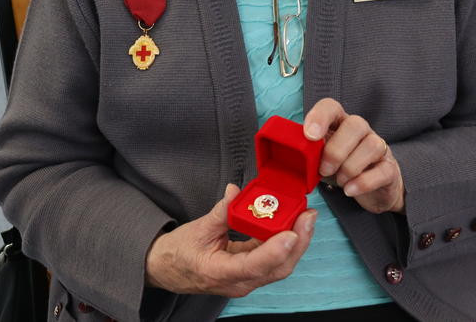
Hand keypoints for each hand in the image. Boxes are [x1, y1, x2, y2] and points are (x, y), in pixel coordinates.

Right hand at [145, 184, 316, 296]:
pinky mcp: (250, 274)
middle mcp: (238, 282)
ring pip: (279, 266)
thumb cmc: (178, 254)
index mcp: (220, 273)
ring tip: (305, 218)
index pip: (254, 266)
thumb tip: (236, 192)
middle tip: (308, 217)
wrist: (167, 269)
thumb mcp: (197, 229)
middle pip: (277, 268)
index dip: (275, 251)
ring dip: (296, 243)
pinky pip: (273, 261)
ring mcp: (246, 280)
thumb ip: (221, 212)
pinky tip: (292, 225)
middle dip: (298, 242)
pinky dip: (285, 243)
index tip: (290, 233)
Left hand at [304, 98, 404, 213]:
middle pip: (355, 124)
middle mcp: (361, 130)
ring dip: (350, 167)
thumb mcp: (320, 159)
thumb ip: (308, 154)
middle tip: (323, 170)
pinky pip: (382, 171)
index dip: (320, 116)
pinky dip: (363, 182)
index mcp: (339, 123)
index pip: (331, 107)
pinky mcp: (389, 168)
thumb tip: (291, 155)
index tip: (309, 135)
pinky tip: (350, 190)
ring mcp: (378, 147)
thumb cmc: (340, 169)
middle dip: (336, 150)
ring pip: (371, 145)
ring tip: (340, 182)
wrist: (371, 190)